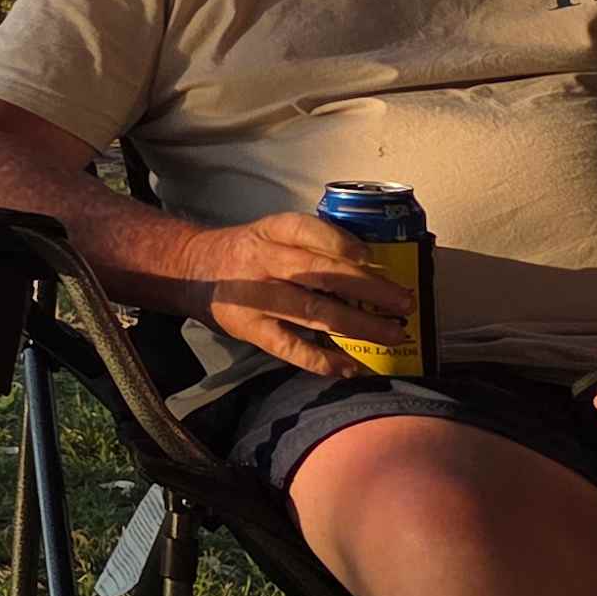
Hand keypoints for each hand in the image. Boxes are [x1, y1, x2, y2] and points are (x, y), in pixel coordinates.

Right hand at [185, 212, 414, 379]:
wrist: (193, 270)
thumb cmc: (248, 252)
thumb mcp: (271, 232)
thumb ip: (311, 243)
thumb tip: (375, 265)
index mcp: (270, 231)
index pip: (304, 230)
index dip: (339, 242)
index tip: (372, 256)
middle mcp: (262, 261)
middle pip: (319, 273)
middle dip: (368, 289)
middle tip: (404, 303)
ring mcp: (255, 297)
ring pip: (313, 310)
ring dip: (358, 324)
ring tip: (392, 335)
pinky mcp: (249, 328)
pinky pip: (289, 346)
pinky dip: (321, 358)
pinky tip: (349, 365)